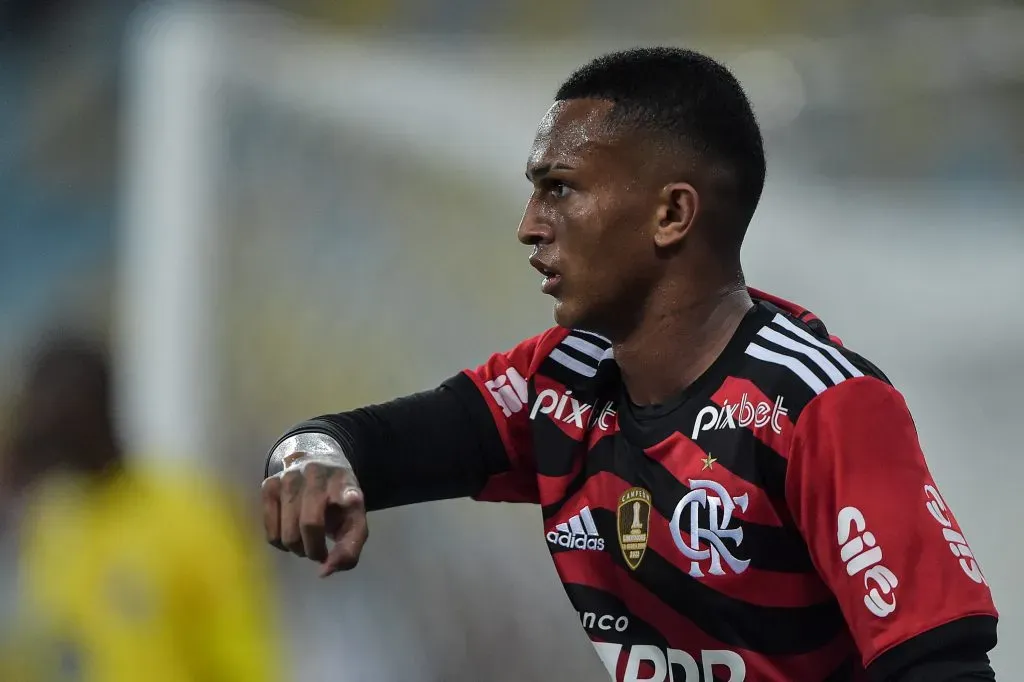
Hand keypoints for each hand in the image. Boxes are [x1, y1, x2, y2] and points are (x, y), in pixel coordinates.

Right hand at [261, 433, 367, 576]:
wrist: (317, 463)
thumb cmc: (337, 500)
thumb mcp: (353, 519)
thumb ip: (349, 549)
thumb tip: (324, 571)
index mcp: (343, 481)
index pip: (346, 491)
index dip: (349, 497)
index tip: (351, 499)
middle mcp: (316, 474)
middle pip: (310, 524)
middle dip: (314, 550)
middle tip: (319, 552)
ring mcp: (289, 477)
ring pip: (287, 533)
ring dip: (297, 548)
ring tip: (306, 541)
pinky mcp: (269, 485)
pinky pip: (271, 532)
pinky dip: (281, 543)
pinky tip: (291, 533)